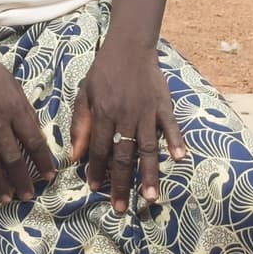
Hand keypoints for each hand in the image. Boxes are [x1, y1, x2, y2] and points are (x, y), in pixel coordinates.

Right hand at [0, 29, 56, 203]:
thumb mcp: (13, 85)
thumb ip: (24, 111)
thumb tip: (34, 137)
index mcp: (15, 108)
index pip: (33, 141)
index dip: (43, 161)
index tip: (49, 176)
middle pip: (13, 158)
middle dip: (22, 180)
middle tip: (28, 196)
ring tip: (6, 198)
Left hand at [71, 44, 187, 213]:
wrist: (129, 45)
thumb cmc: (104, 71)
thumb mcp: (84, 94)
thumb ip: (80, 125)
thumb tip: (74, 156)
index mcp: (103, 113)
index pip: (99, 148)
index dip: (96, 170)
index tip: (95, 190)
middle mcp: (125, 115)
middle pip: (123, 155)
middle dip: (121, 183)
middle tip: (120, 208)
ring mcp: (146, 111)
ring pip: (147, 147)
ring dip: (148, 173)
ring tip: (150, 197)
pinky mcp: (163, 104)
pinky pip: (170, 125)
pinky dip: (175, 141)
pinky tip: (178, 158)